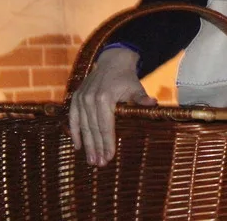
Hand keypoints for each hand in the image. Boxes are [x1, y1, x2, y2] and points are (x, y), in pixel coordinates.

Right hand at [67, 47, 155, 166]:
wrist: (113, 61)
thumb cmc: (127, 78)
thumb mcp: (136, 87)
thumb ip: (141, 98)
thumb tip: (153, 104)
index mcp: (104, 98)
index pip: (106, 126)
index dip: (107, 142)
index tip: (109, 157)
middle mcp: (90, 99)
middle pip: (94, 129)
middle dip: (97, 148)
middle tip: (100, 164)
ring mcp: (81, 99)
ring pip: (84, 126)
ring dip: (87, 145)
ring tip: (91, 160)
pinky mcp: (75, 98)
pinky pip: (73, 119)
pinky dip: (75, 132)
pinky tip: (77, 146)